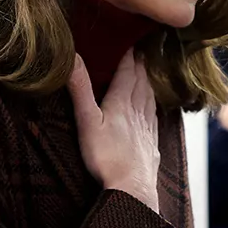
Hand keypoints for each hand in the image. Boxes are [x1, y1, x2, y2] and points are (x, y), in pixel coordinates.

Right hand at [68, 52, 160, 213]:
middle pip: (141, 81)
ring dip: (148, 81)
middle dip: (140, 63)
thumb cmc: (106, 156)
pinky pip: (155, 115)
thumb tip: (73, 57)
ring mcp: (148, 126)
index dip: (128, 54)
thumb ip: (80, 90)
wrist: (133, 188)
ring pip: (150, 96)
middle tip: (140, 48)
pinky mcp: (152, 141)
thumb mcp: (87, 121)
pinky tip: (153, 106)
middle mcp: (139, 111)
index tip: (129, 39)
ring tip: (147, 71)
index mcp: (122, 102)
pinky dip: (153, 103)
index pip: (127, 71)